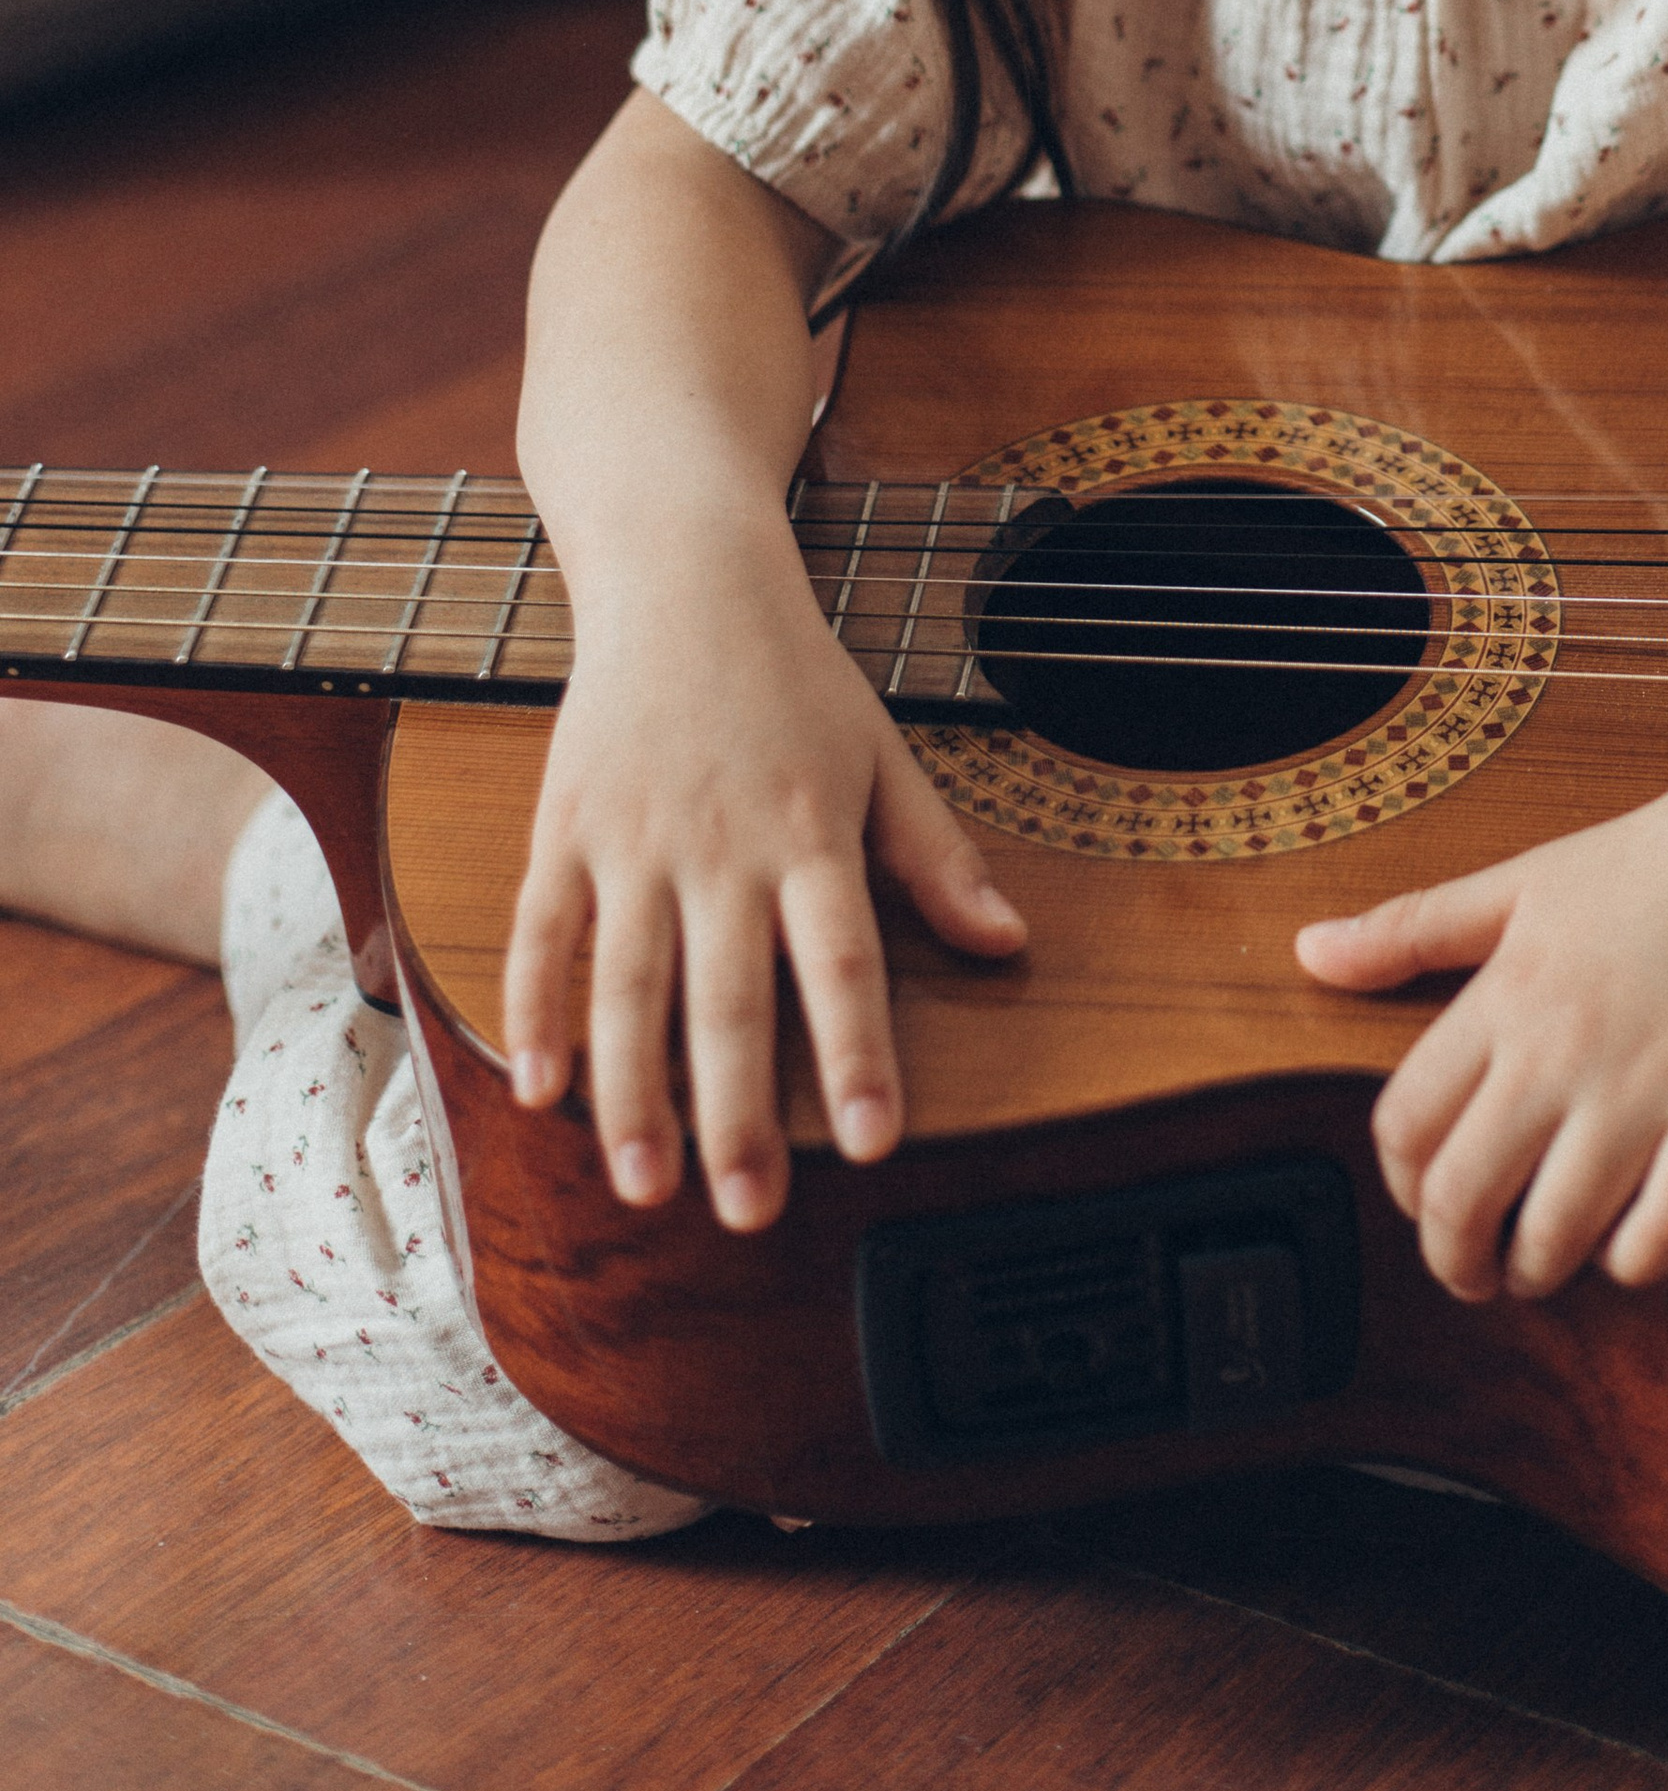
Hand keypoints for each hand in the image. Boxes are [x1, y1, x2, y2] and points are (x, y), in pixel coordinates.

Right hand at [504, 558, 1025, 1230]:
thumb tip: (1008, 943)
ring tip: (645, 1184)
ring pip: (629, 984)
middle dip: (737, 1113)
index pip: (842, 960)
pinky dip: (537, 1011)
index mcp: (812, 831)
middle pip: (730, 996)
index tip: (873, 1143)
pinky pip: (542, 932)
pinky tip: (540, 1088)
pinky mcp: (566, 827)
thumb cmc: (795, 678)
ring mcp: (635, 839)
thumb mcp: (885, 756)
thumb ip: (939, 859)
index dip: (860, 1053)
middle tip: (744, 1211)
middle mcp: (722, 844)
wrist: (685, 579)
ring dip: (632, 1092)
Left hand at [1294, 759, 1667, 1301]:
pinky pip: (1663, 1237)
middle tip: (1474, 1271)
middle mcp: (1563, 1050)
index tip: (1424, 1199)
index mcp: (1506, 995)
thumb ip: (1410, 930)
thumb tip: (1309, 953)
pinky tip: (1634, 1241)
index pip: (1405, 1126)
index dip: (1399, 1186)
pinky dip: (1636, 1263)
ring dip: (1541, 1270)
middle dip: (1454, 1260)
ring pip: (1556, 1234)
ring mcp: (1649, 1091)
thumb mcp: (1517, 882)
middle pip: (1462, 1200)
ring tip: (1548, 1261)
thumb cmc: (1656, 859)